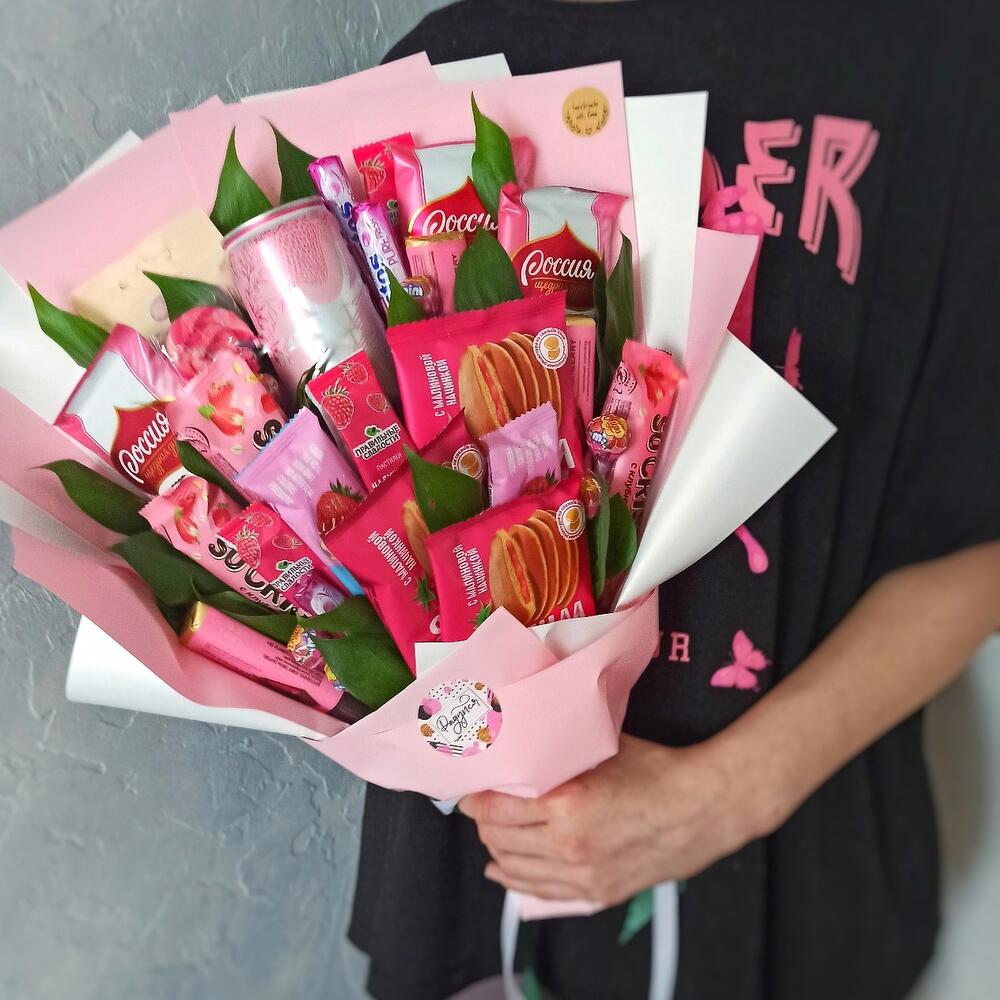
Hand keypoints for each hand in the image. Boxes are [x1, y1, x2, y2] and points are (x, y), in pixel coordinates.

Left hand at [459, 734, 764, 905]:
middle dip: (481, 824)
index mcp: (565, 804)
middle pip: (499, 840)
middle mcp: (567, 845)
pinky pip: (540, 892)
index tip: (467, 790)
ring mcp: (582, 875)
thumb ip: (560, 750)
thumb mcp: (600, 748)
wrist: (702, 807)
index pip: (495, 809)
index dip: (474, 800)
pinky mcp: (596, 892)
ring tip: (490, 833)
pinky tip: (503, 872)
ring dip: (495, 850)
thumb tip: (526, 737)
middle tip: (478, 807)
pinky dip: (514, 881)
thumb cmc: (656, 770)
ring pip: (515, 869)